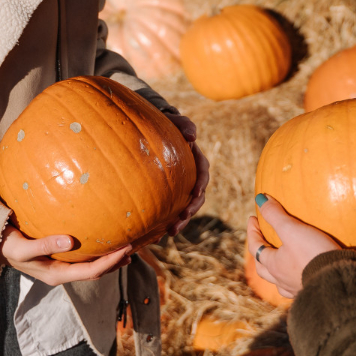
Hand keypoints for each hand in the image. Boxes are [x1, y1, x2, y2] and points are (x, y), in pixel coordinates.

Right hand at [1, 227, 129, 285]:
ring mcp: (60, 265)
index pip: (91, 272)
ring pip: (90, 265)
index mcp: (55, 274)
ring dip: (108, 257)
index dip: (111, 262)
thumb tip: (70, 240)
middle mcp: (61, 272)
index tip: (127, 247)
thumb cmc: (6, 246)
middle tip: (134, 247)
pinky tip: (102, 237)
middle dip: (115, 261)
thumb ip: (45, 244)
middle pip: (95, 271)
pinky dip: (95, 249)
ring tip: (126, 246)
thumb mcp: (22, 247)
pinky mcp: (57, 256)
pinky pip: (82, 256)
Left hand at [165, 113, 208, 237]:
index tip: (195, 194)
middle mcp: (191, 177)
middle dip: (191, 210)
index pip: (202, 173)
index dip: (200, 185)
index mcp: (196, 161)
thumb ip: (185, 125)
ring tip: (170, 232)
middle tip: (181, 219)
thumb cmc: (167, 124)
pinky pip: (171, 209)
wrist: (152, 132)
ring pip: (185, 207)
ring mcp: (181, 187)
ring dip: (181, 221)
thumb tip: (193, 136)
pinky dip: (166, 221)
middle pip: (197, 197)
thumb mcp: (176, 121)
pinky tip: (155, 234)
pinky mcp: (170, 194)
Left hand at [246, 195, 338, 299]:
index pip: (255, 247)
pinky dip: (293, 279)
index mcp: (273, 265)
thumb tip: (260, 199)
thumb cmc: (311, 253)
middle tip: (261, 240)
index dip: (252, 231)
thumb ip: (275, 215)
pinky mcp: (311, 292)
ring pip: (278, 281)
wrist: (337, 279)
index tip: (253, 218)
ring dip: (274, 270)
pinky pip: (295, 287)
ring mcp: (295, 288)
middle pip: (262, 267)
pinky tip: (300, 275)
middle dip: (259, 253)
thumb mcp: (291, 229)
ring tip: (279, 261)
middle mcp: (281, 280)